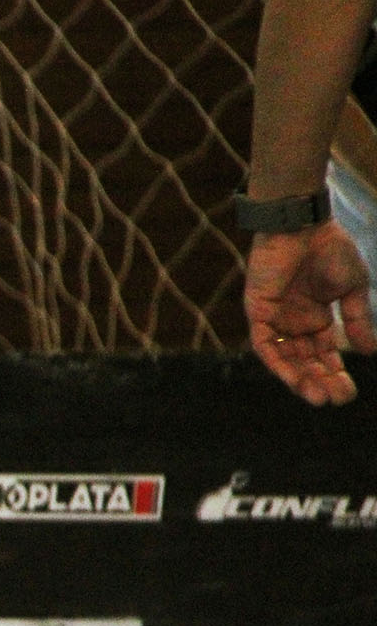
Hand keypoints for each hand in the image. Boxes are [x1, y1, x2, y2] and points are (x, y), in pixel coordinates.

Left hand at [244, 220, 376, 404]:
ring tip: (317, 396)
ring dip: (299, 379)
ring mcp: (276, 319)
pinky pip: (265, 345)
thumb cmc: (330, 249)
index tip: (348, 393)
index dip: (336, 374)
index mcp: (316, 318)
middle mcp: (294, 323)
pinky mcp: (259, 313)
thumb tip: (369, 351)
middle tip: (334, 400)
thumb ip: (358, 319)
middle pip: (305, 362)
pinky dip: (278, 362)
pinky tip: (293, 378)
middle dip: (319, 382)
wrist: (305, 224)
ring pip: (286, 359)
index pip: (325, 354)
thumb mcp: (353, 288)